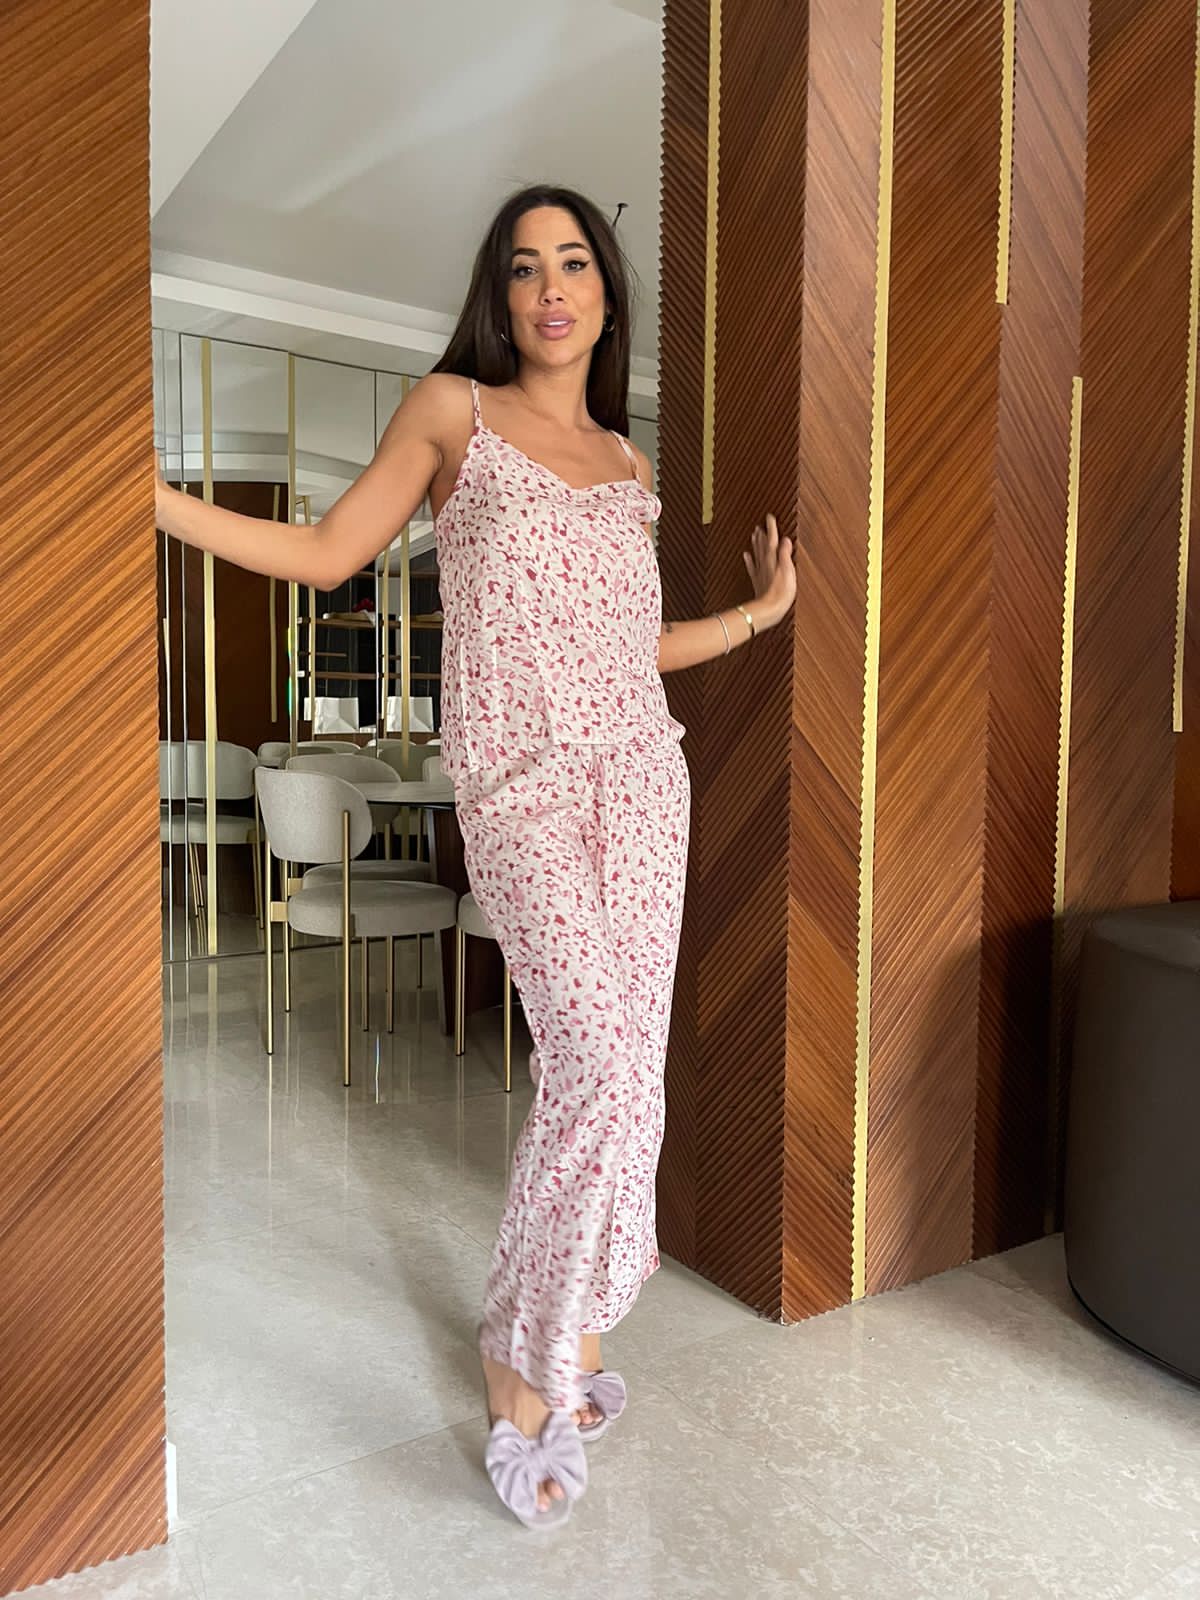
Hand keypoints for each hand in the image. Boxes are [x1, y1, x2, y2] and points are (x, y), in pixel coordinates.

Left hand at [742, 513, 795, 629]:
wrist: (768, 610)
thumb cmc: (780, 593)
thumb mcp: (788, 571)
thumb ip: (785, 555)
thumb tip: (785, 540)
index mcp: (773, 560)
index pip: (772, 540)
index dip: (771, 528)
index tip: (769, 516)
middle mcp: (764, 564)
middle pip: (763, 545)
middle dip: (762, 534)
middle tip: (760, 524)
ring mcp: (760, 572)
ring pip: (757, 553)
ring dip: (756, 543)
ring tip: (755, 534)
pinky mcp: (758, 581)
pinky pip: (752, 567)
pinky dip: (749, 560)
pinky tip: (746, 555)